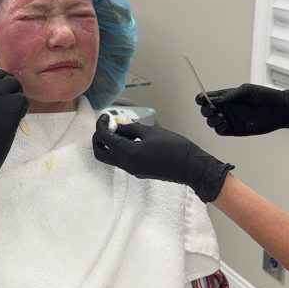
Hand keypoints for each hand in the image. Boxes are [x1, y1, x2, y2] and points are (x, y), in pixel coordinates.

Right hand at [0, 69, 27, 185]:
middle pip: (3, 77)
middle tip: (7, 105)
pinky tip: (14, 121)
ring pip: (14, 88)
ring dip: (15, 99)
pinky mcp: (10, 108)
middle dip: (8, 89)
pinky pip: (22, 101)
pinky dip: (22, 110)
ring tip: (8, 115)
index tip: (0, 94)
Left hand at [93, 116, 232, 202]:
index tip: (106, 116)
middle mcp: (125, 164)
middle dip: (98, 137)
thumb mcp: (150, 132)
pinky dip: (119, 149)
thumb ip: (130, 129)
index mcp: (127, 153)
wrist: (190, 167)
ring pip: (109, 157)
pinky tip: (130, 139)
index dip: (101, 124)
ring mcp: (131, 170)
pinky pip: (120, 160)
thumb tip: (116, 126)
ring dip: (109, 143)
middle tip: (107, 125)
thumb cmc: (173, 146)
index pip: (103, 138)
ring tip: (120, 130)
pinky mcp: (137, 172)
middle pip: (99, 152)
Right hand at [196, 83, 288, 135]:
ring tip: (222, 117)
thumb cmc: (266, 96)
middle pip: (205, 111)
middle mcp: (225, 108)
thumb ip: (229, 95)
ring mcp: (229, 119)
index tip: (203, 99)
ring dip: (211, 120)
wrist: (280, 109)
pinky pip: (220, 131)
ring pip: (211, 122)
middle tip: (213, 110)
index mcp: (225, 96)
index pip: (206, 98)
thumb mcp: (246, 91)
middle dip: (205, 110)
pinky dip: (218, 128)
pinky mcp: (234, 130)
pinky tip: (225, 123)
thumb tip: (214, 100)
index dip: (201, 98)